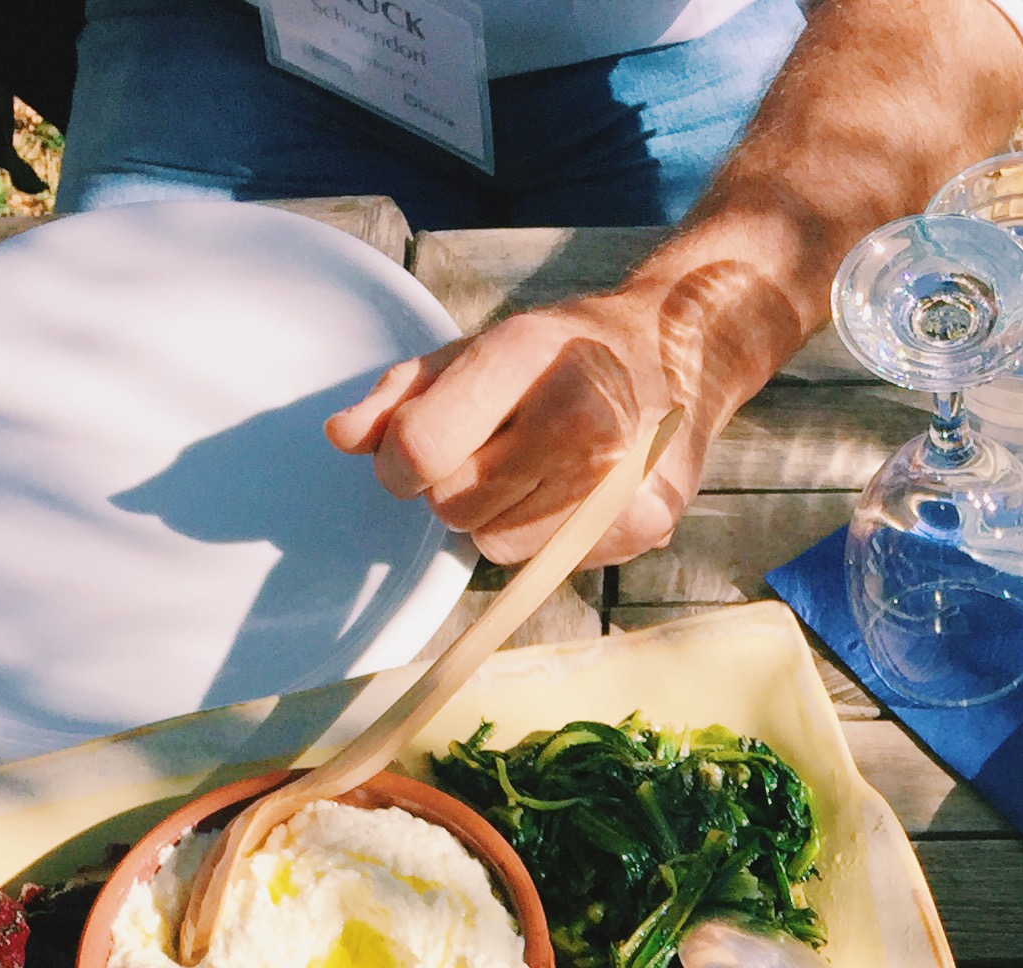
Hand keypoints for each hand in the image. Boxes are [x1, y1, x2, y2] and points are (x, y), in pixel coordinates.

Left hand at [325, 261, 800, 566]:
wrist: (678, 354)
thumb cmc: (559, 354)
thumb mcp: (474, 350)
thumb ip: (401, 393)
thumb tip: (344, 437)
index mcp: (528, 352)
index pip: (422, 447)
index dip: (399, 463)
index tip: (410, 456)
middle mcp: (582, 412)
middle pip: (455, 504)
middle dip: (453, 486)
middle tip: (490, 451)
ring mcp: (621, 473)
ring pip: (495, 543)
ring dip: (498, 515)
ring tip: (536, 467)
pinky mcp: (646, 520)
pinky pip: (545, 562)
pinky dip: (543, 535)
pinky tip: (571, 490)